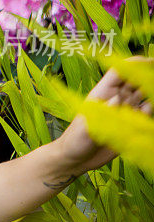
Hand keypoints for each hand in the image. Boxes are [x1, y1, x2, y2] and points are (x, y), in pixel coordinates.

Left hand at [55, 58, 151, 173]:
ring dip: (152, 93)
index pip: (119, 72)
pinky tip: (150, 111)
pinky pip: (145, 113)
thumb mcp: (86, 127)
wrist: (77, 159)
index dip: (134, 64)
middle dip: (148, 77)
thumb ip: (102, 114)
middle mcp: (115, 99)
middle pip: (136, 81)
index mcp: (102, 93)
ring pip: (143, 96)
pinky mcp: (130, 125)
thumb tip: (118, 98)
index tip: (151, 62)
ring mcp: (124, 112)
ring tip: (153, 97)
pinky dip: (151, 110)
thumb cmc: (75, 140)